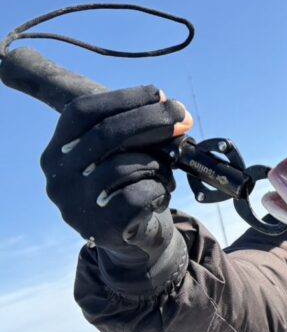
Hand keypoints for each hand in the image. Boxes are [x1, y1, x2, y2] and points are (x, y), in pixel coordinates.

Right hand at [40, 86, 188, 261]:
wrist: (135, 238)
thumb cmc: (132, 184)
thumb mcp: (127, 151)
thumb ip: (140, 128)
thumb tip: (173, 111)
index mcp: (57, 150)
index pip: (81, 111)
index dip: (122, 98)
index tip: (158, 93)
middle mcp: (58, 176)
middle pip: (106, 133)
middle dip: (152, 119)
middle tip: (183, 117)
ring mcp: (75, 204)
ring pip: (126, 164)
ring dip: (158, 163)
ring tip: (165, 172)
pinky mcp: (100, 227)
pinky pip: (139, 194)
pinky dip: (160, 189)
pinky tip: (160, 194)